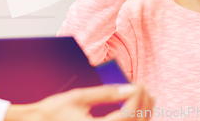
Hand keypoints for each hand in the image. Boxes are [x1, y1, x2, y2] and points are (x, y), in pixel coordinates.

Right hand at [5, 84, 154, 120]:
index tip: (138, 84)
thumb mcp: (79, 97)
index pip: (128, 115)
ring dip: (142, 114)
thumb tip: (128, 88)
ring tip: (145, 97)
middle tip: (143, 87)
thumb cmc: (54, 111)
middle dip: (143, 105)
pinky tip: (134, 109)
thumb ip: (105, 93)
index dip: (137, 98)